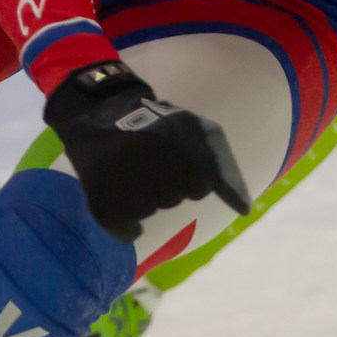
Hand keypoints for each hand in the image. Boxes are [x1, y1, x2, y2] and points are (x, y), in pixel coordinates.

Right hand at [44, 62, 250, 243]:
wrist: (93, 108)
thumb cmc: (146, 120)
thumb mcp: (185, 126)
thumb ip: (209, 159)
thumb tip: (243, 207)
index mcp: (183, 140)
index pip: (201, 186)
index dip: (188, 179)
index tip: (172, 166)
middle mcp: (157, 159)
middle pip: (173, 199)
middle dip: (163, 187)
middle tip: (144, 167)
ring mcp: (128, 179)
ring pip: (148, 211)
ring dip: (141, 200)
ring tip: (126, 175)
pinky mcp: (102, 196)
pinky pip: (127, 228)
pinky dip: (123, 223)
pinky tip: (116, 200)